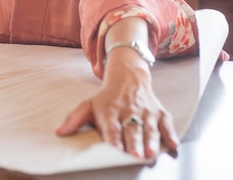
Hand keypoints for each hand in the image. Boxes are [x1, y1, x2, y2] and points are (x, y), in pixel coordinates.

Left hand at [55, 61, 178, 158]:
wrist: (128, 76)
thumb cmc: (107, 98)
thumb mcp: (89, 105)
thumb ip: (74, 119)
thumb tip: (59, 132)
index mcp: (110, 111)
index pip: (111, 128)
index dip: (113, 139)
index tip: (114, 150)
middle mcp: (129, 111)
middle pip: (131, 129)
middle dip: (133, 143)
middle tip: (135, 156)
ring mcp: (146, 112)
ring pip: (149, 128)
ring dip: (151, 141)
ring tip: (150, 153)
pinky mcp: (159, 112)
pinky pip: (166, 123)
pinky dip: (170, 134)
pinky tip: (173, 145)